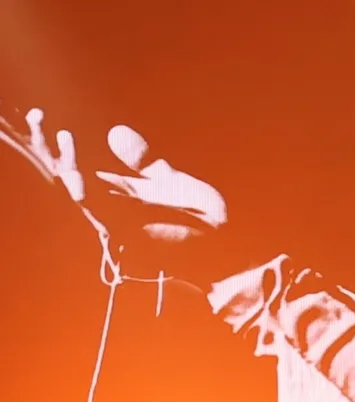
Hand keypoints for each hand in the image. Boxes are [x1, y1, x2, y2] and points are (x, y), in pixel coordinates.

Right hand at [1, 107, 228, 275]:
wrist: (227, 242)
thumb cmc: (201, 216)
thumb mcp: (169, 179)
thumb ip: (142, 159)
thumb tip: (114, 131)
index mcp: (118, 191)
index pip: (77, 164)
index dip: (58, 143)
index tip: (42, 114)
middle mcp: (111, 204)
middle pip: (67, 174)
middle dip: (47, 147)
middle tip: (35, 116)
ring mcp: (115, 216)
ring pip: (74, 189)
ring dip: (63, 162)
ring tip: (60, 131)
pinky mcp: (124, 227)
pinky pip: (94, 206)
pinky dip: (82, 185)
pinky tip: (76, 169)